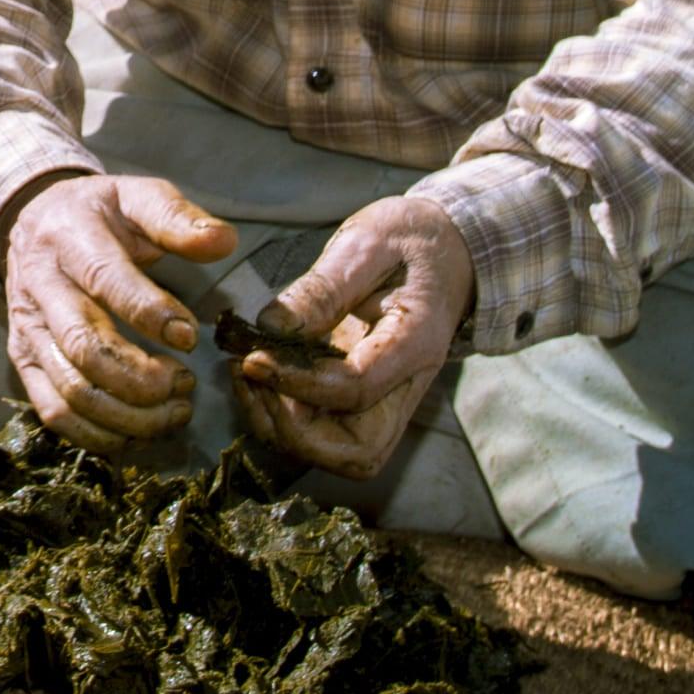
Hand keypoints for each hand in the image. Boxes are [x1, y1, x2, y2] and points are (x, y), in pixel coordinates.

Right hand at [0, 173, 236, 451]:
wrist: (35, 220)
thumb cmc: (100, 213)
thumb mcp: (137, 197)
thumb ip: (179, 218)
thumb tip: (224, 241)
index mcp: (70, 238)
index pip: (105, 279)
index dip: (149, 313)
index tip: (190, 336)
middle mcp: (40, 285)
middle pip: (83, 346)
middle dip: (141, 378)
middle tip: (186, 384)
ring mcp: (26, 327)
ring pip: (71, 388)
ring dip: (128, 414)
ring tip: (175, 410)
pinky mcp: (23, 358)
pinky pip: (53, 411)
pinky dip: (98, 434)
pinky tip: (138, 430)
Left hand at [232, 193, 473, 481]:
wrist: (447, 250)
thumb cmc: (409, 240)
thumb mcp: (366, 244)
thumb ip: (321, 288)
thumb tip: (271, 328)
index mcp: (415, 343)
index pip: (356, 389)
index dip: (297, 383)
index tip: (251, 358)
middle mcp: (406, 386)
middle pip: (357, 452)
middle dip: (294, 431)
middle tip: (249, 375)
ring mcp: (388, 399)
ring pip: (341, 454)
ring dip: (284, 431)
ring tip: (245, 376)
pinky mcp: (366, 399)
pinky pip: (329, 433)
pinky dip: (286, 419)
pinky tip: (257, 375)